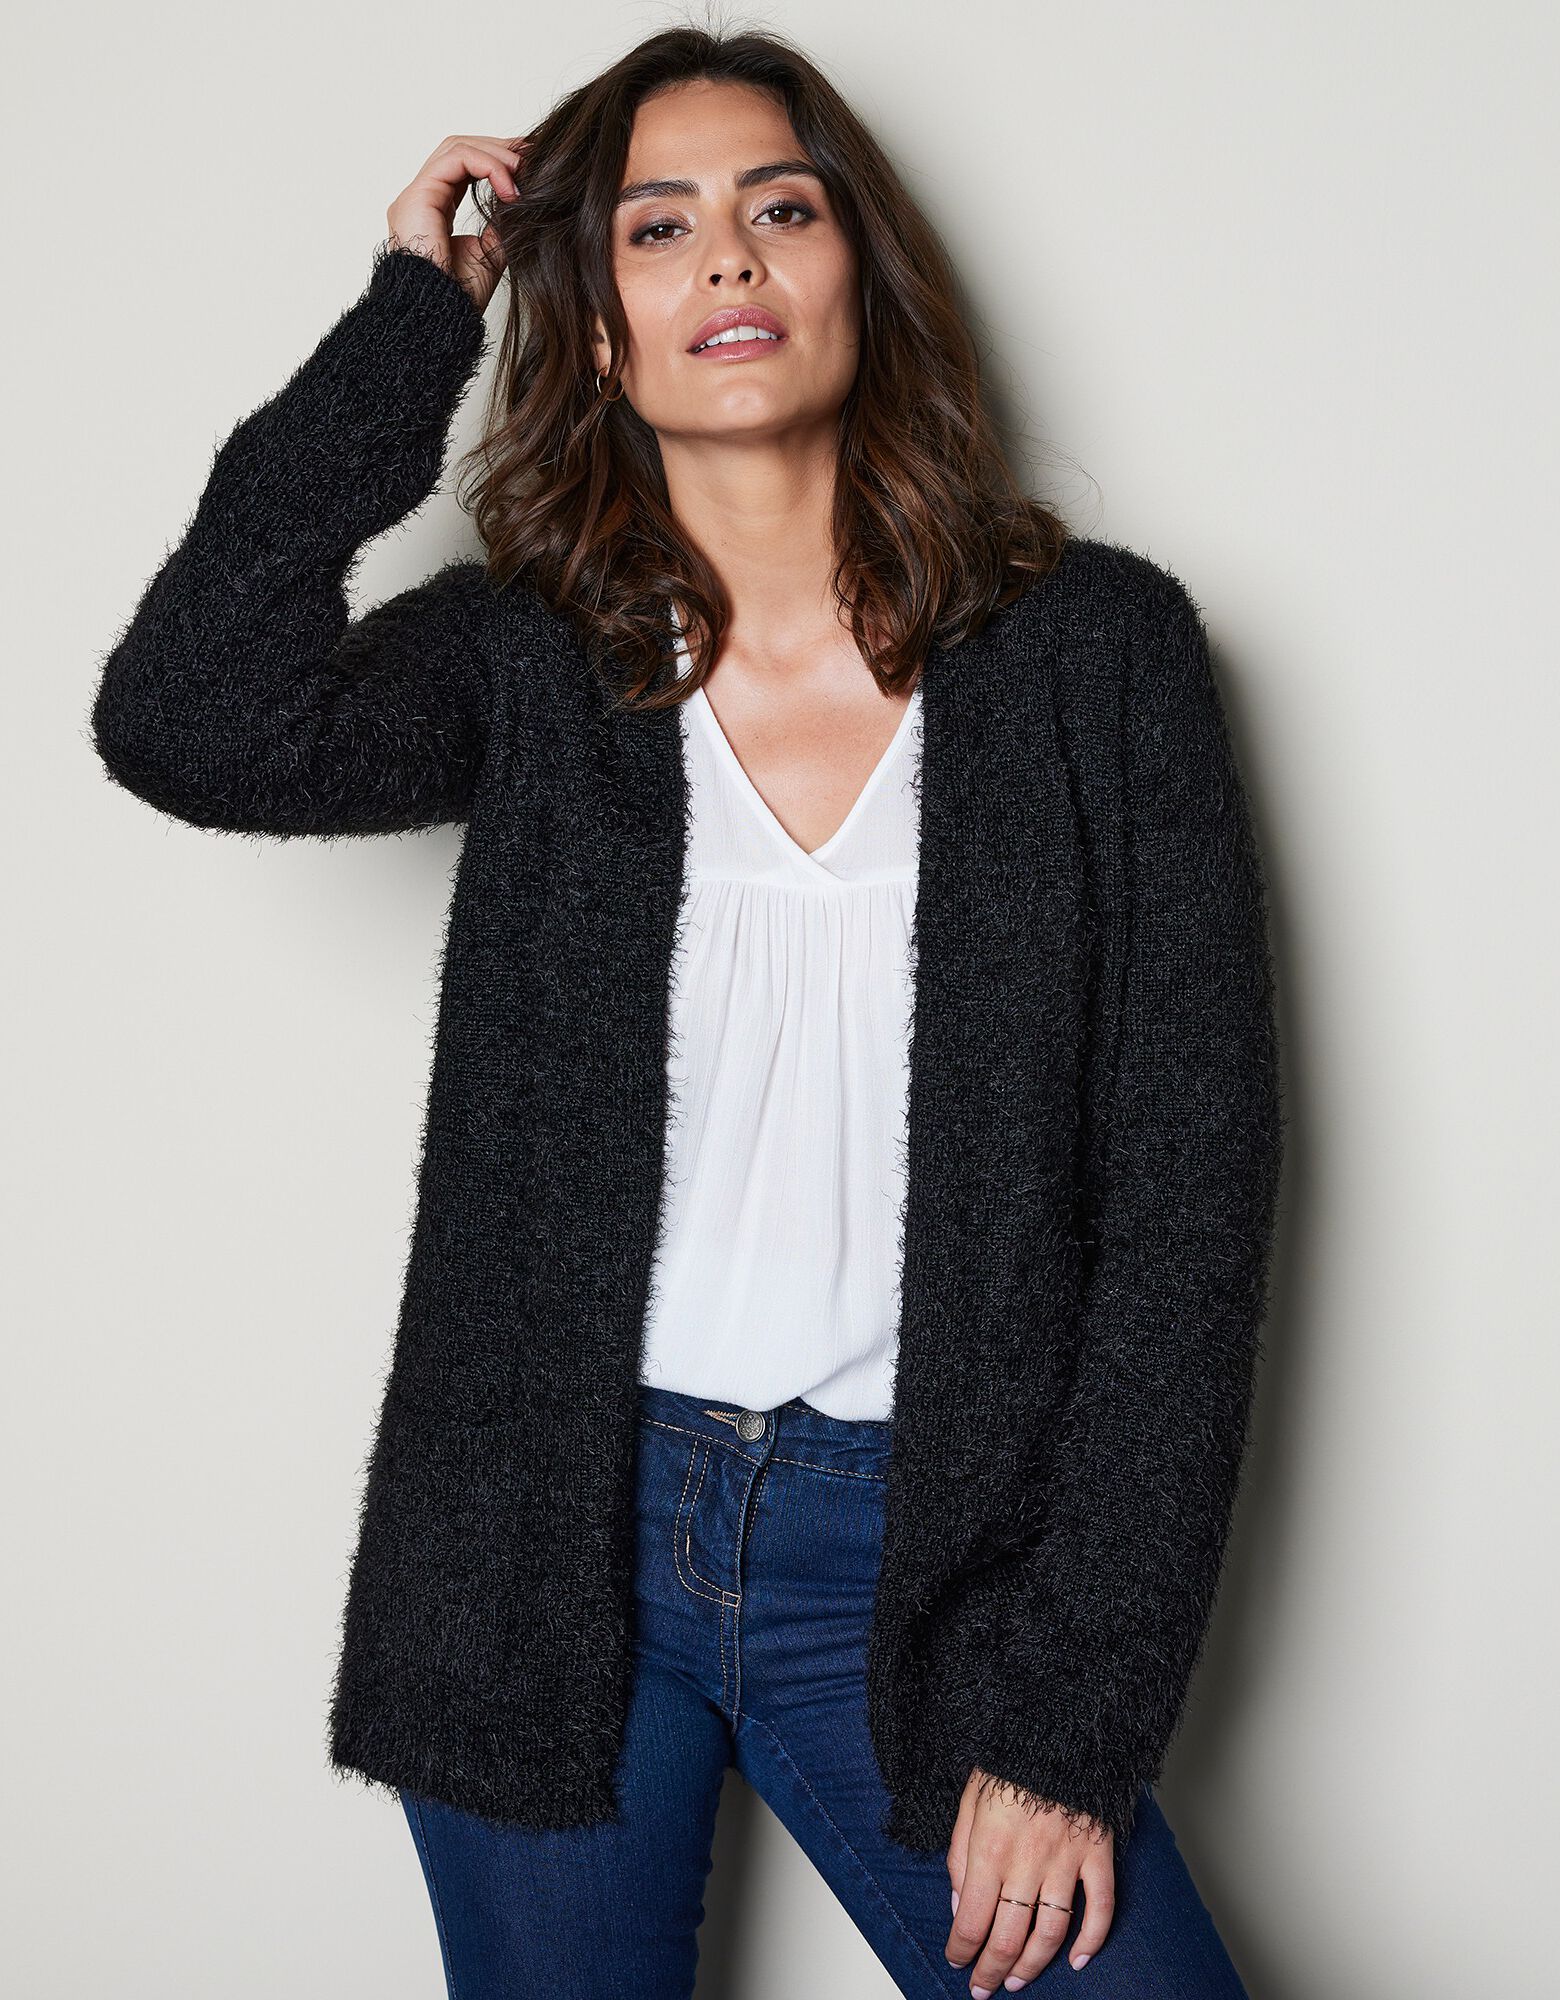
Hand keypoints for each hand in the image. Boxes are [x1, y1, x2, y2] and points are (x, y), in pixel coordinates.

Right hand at [386, 132, 530, 313]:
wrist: (441, 319)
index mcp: (432, 211)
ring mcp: (415, 196)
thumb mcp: (490, 253)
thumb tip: (522, 202)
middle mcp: (420, 199)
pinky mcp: (418, 196)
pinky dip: (487, 165)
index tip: (529, 162)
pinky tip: (509, 185)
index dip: (496, 159)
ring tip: (524, 170)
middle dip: (498, 148)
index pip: (462, 167)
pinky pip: (455, 160)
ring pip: (456, 148)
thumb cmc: (460, 298)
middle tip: (532, 154)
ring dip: (496, 154)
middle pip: (458, 150)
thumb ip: (501, 225)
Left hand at [944, 1767, 1115, 1991]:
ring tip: (1018, 1980)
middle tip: (984, 1988)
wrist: (1057, 1726)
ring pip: (1050, 1932)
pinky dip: (1092, 1940)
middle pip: (1008, 1936)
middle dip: (991, 1970)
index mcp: (989, 1847)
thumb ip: (959, 1853)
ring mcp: (1066, 1861)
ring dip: (1033, 1965)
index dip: (961, 1950)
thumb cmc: (1008, 1758)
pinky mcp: (1097, 1854)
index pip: (970, 1919)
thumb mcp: (967, 1798)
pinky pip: (1100, 1908)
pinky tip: (1079, 1960)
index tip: (956, 1962)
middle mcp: (1026, 1862)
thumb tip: (957, 1902)